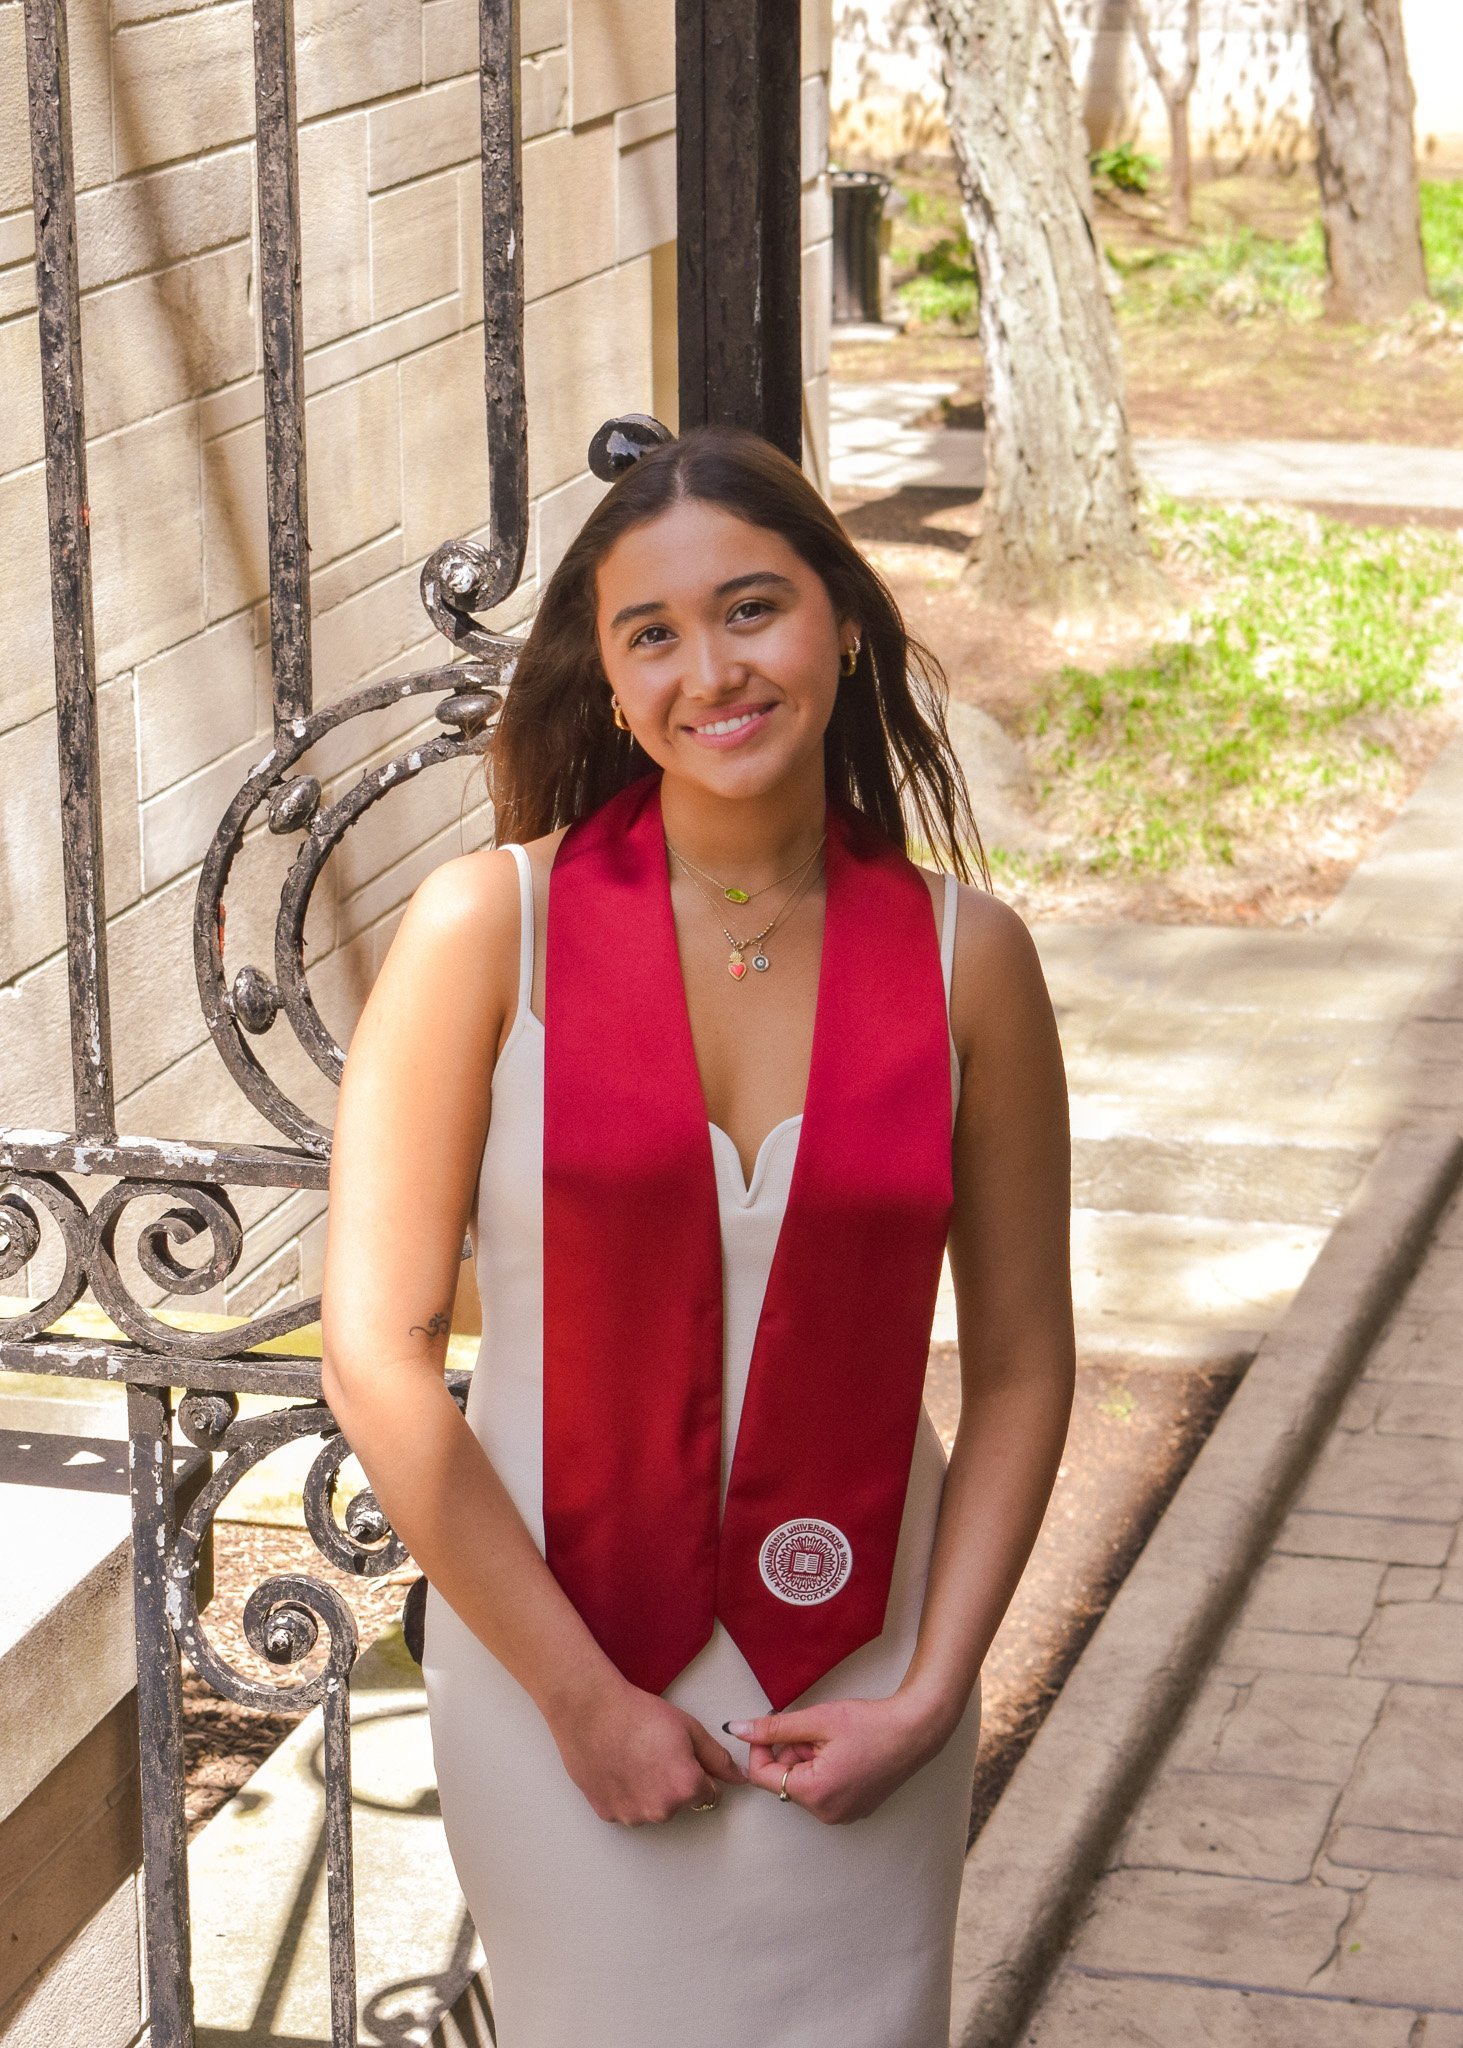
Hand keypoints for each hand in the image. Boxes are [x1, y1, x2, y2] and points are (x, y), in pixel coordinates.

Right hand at [548, 1674, 745, 1825]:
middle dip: (674, 1784)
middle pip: (680, 1803)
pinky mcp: (608, 1814)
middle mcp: (661, 1810)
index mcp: (686, 1788)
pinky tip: (618, 1767)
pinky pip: (626, 1809)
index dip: (699, 1772)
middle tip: (655, 1753)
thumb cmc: (639, 1715)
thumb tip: (739, 1777)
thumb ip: (718, 1758)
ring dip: (649, 1792)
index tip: (683, 1757)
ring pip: (652, 1808)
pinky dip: (625, 1794)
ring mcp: (632, 1816)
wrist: (591, 1710)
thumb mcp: (690, 1729)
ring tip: (634, 1758)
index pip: (710, 1795)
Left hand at [727, 1691, 949, 1823]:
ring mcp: (842, 1816)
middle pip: (785, 1780)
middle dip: (790, 1752)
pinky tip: (843, 1751)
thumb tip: (737, 1729)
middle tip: (813, 1727)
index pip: (763, 1776)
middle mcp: (826, 1814)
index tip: (771, 1725)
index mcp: (815, 1794)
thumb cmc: (870, 1724)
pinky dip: (823, 1770)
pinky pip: (823, 1791)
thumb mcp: (817, 1720)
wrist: (916, 1731)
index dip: (760, 1747)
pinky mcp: (854, 1810)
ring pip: (804, 1784)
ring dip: (807, 1759)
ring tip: (832, 1738)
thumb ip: (774, 1728)